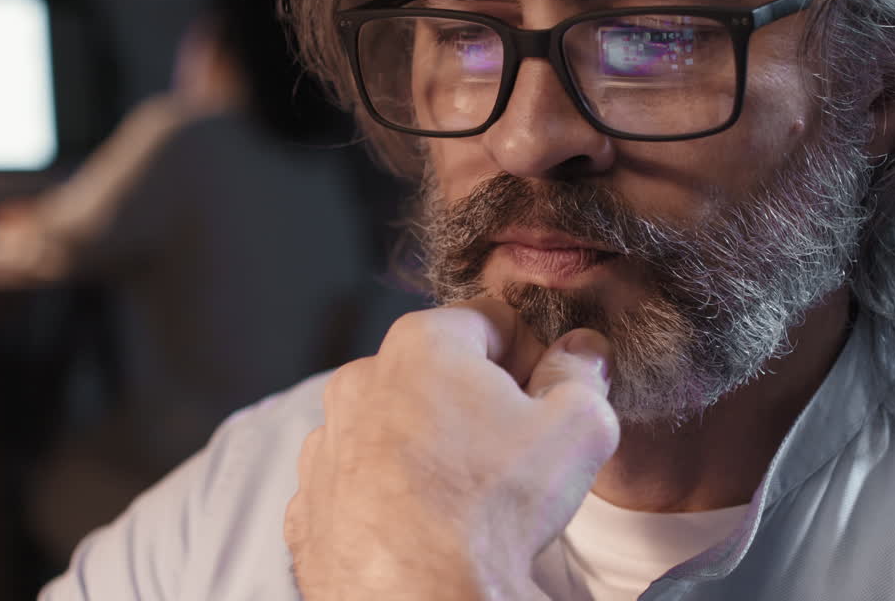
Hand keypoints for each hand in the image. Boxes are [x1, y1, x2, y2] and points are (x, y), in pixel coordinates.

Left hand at [285, 298, 619, 599]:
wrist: (418, 598)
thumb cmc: (491, 508)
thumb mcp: (576, 427)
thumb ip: (582, 374)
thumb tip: (582, 353)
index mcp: (422, 343)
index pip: (495, 322)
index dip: (533, 358)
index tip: (547, 399)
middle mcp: (362, 381)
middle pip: (440, 373)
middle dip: (479, 402)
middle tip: (514, 452)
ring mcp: (329, 443)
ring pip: (398, 427)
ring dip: (432, 447)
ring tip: (468, 497)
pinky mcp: (312, 502)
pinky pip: (363, 482)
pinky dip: (392, 494)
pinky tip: (426, 524)